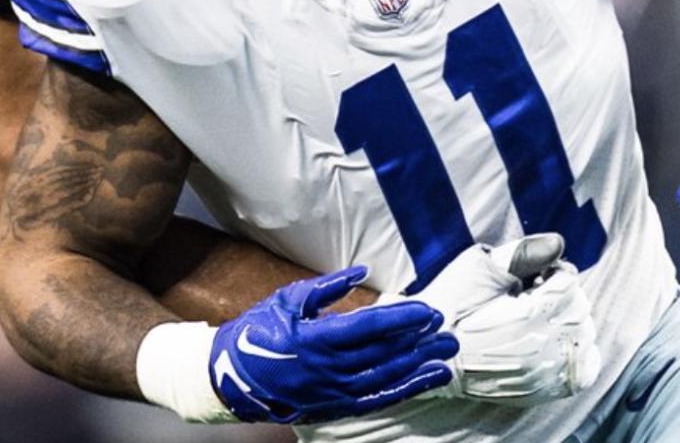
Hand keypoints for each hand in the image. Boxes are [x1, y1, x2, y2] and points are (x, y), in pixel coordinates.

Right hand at [209, 266, 457, 423]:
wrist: (233, 375)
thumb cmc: (259, 330)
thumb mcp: (288, 299)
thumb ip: (327, 287)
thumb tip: (361, 272)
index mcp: (316, 338)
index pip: (370, 327)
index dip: (402, 319)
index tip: (427, 311)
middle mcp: (329, 368)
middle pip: (384, 353)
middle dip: (419, 341)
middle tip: (446, 329)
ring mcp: (334, 391)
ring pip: (386, 378)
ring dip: (420, 366)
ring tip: (445, 354)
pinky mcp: (336, 406)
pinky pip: (378, 398)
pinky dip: (405, 390)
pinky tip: (426, 380)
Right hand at [396, 235, 602, 404]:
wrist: (428, 352)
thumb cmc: (450, 306)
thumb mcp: (478, 268)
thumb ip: (521, 254)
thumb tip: (558, 243)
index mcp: (530, 316)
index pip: (568, 281)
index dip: (550, 270)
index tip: (527, 276)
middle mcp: (545, 348)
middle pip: (580, 307)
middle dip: (560, 294)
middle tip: (528, 293)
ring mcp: (547, 373)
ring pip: (584, 335)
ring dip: (567, 319)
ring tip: (535, 316)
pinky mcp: (544, 390)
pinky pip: (584, 369)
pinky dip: (578, 351)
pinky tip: (553, 340)